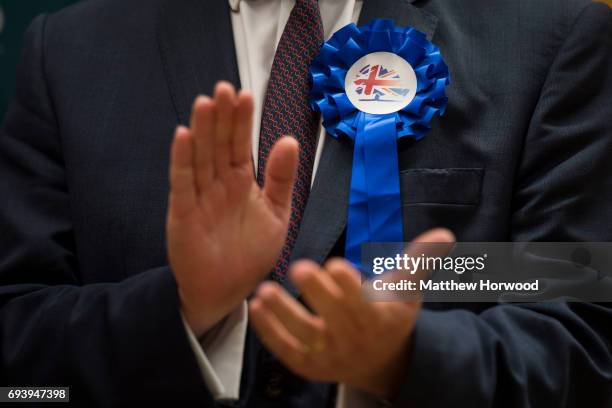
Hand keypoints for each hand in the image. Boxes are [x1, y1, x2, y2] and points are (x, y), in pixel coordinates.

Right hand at [167, 82, 298, 336]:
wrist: (227, 290)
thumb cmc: (251, 253)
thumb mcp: (277, 214)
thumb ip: (281, 178)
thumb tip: (288, 139)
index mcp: (242, 182)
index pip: (241, 144)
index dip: (242, 120)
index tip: (245, 95)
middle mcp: (219, 184)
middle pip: (219, 144)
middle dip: (222, 117)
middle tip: (224, 88)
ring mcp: (200, 196)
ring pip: (201, 157)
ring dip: (202, 130)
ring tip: (205, 102)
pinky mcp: (183, 213)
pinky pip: (183, 183)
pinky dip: (182, 160)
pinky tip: (183, 136)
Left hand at [249, 228, 454, 397]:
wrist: (380, 362)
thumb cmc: (391, 316)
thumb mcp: (407, 291)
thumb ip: (419, 262)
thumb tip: (443, 234)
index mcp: (378, 318)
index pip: (364, 303)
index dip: (350, 286)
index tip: (337, 265)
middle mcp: (353, 338)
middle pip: (334, 317)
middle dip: (317, 293)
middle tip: (300, 268)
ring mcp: (329, 354)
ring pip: (305, 336)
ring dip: (283, 315)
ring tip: (265, 292)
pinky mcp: (308, 364)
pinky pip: (287, 350)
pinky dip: (270, 332)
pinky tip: (256, 309)